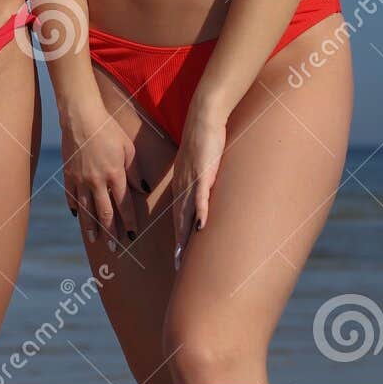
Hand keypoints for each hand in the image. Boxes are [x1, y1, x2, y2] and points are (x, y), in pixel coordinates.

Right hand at [60, 100, 140, 245]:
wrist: (81, 118)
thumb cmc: (109, 129)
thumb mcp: (128, 148)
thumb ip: (135, 171)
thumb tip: (142, 190)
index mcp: (115, 174)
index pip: (124, 205)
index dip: (129, 222)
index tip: (132, 235)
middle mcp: (97, 181)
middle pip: (105, 213)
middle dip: (111, 232)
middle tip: (114, 248)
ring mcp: (80, 179)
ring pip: (86, 210)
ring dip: (91, 227)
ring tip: (94, 240)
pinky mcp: (68, 174)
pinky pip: (71, 196)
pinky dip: (75, 207)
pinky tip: (77, 216)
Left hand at [171, 116, 223, 265]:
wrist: (204, 117)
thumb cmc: (204, 139)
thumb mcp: (200, 163)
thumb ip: (201, 179)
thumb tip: (205, 191)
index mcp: (181, 185)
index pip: (178, 216)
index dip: (178, 237)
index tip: (177, 257)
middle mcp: (183, 185)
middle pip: (179, 220)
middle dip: (178, 244)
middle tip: (177, 266)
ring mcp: (192, 179)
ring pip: (186, 212)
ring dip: (185, 234)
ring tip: (183, 255)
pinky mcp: (203, 171)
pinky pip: (200, 195)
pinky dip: (200, 211)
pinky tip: (201, 226)